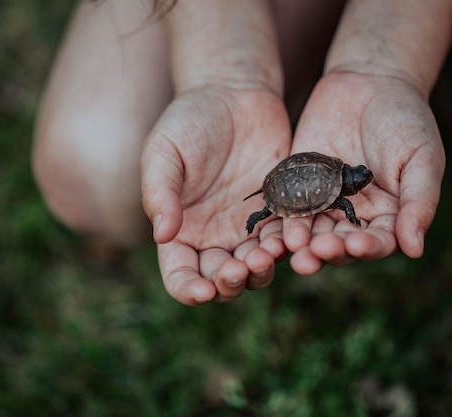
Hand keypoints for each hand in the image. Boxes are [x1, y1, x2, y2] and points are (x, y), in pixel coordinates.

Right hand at [141, 87, 290, 304]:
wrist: (234, 94)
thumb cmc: (190, 121)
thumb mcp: (164, 151)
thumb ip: (159, 192)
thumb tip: (163, 236)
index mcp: (181, 230)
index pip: (180, 274)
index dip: (188, 289)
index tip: (203, 291)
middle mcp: (215, 237)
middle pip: (222, 279)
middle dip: (230, 283)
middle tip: (239, 270)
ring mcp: (249, 228)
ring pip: (257, 268)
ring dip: (261, 271)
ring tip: (265, 257)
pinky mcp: (279, 213)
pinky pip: (286, 239)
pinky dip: (288, 246)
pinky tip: (291, 240)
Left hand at [286, 71, 444, 273]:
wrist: (369, 81)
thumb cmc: (406, 120)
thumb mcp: (422, 158)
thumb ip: (419, 202)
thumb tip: (415, 250)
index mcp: (388, 217)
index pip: (377, 243)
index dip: (367, 248)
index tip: (355, 246)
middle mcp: (354, 217)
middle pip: (340, 245)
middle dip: (327, 251)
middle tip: (314, 254)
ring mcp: (324, 202)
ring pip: (311, 231)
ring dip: (300, 242)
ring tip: (291, 245)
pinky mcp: (299, 186)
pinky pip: (288, 205)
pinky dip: (281, 217)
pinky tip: (274, 223)